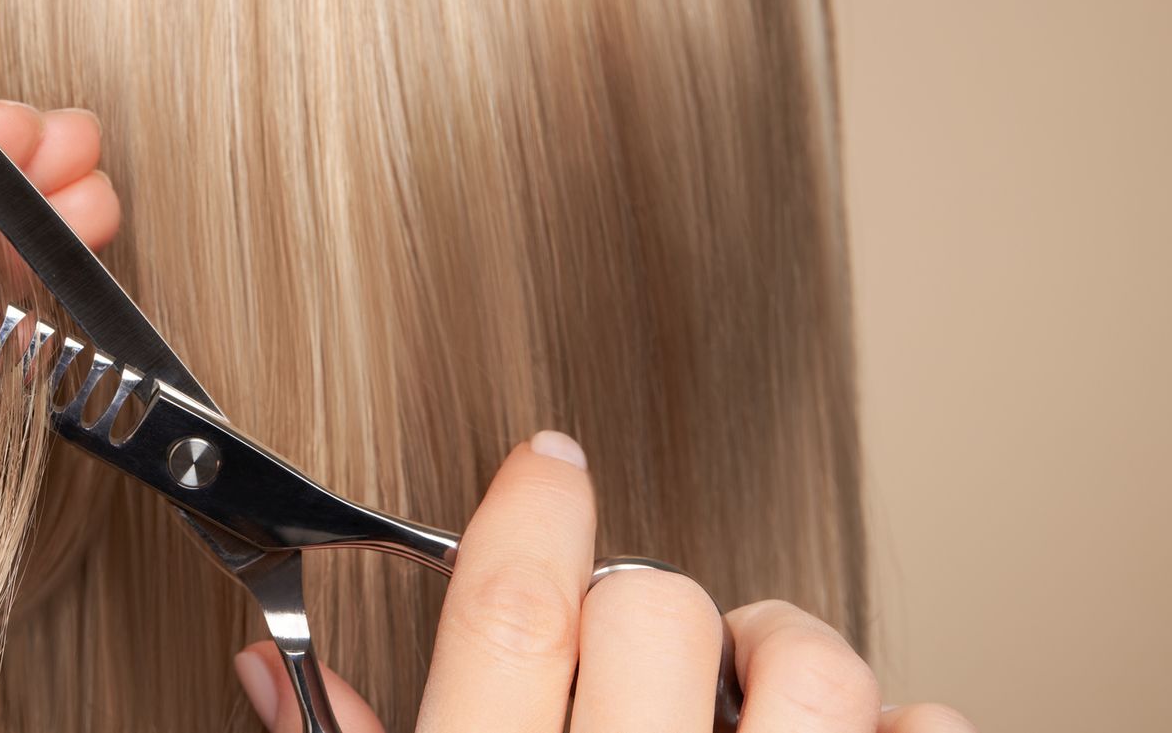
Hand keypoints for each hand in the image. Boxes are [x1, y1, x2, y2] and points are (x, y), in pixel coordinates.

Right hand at [232, 432, 972, 732]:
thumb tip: (265, 665)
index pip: (510, 612)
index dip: (529, 508)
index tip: (548, 464)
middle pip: (652, 610)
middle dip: (641, 605)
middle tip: (633, 642)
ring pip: (808, 666)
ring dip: (779, 653)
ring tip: (749, 686)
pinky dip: (906, 724)